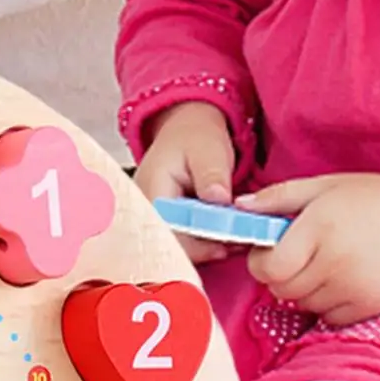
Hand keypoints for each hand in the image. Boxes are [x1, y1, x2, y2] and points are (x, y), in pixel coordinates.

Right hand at [132, 101, 239, 263]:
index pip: (169, 231)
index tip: (224, 245)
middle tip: (234, 245)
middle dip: (203, 250)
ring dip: (204, 248)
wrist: (186, 131)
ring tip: (233, 242)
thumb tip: (219, 199)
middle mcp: (145, 209)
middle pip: (170, 244)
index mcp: (152, 190)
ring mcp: (152, 217)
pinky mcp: (163, 222)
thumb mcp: (208, 150)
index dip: (196, 245)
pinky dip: (202, 242)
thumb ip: (212, 174)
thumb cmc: (195, 138)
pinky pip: (180, 241)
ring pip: (176, 246)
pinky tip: (222, 239)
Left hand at [239, 164, 379, 325]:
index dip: (262, 261)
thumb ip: (277, 198)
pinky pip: (327, 316)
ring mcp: (353, 288)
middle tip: (300, 255)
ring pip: (302, 304)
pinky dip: (327, 303)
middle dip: (281, 275)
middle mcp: (335, 262)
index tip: (272, 250)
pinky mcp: (368, 306)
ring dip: (304, 289)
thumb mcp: (323, 186)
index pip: (268, 268)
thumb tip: (238, 207)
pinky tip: (343, 279)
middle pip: (281, 289)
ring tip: (326, 263)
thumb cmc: (373, 198)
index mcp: (319, 229)